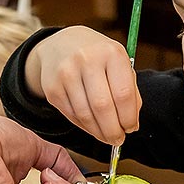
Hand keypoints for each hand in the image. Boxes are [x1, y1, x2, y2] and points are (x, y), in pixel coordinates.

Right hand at [25, 26, 140, 144]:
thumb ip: (131, 92)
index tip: (131, 128)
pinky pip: (71, 115)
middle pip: (103, 107)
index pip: (124, 94)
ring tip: (107, 136)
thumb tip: (131, 124)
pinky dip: (84, 126)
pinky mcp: (52, 88)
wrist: (62, 44)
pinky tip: (92, 126)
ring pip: (86, 114)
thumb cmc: (99, 58)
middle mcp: (87, 60)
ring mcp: (66, 73)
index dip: (128, 117)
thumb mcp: (120, 65)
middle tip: (118, 139)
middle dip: (113, 130)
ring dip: (98, 132)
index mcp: (111, 53)